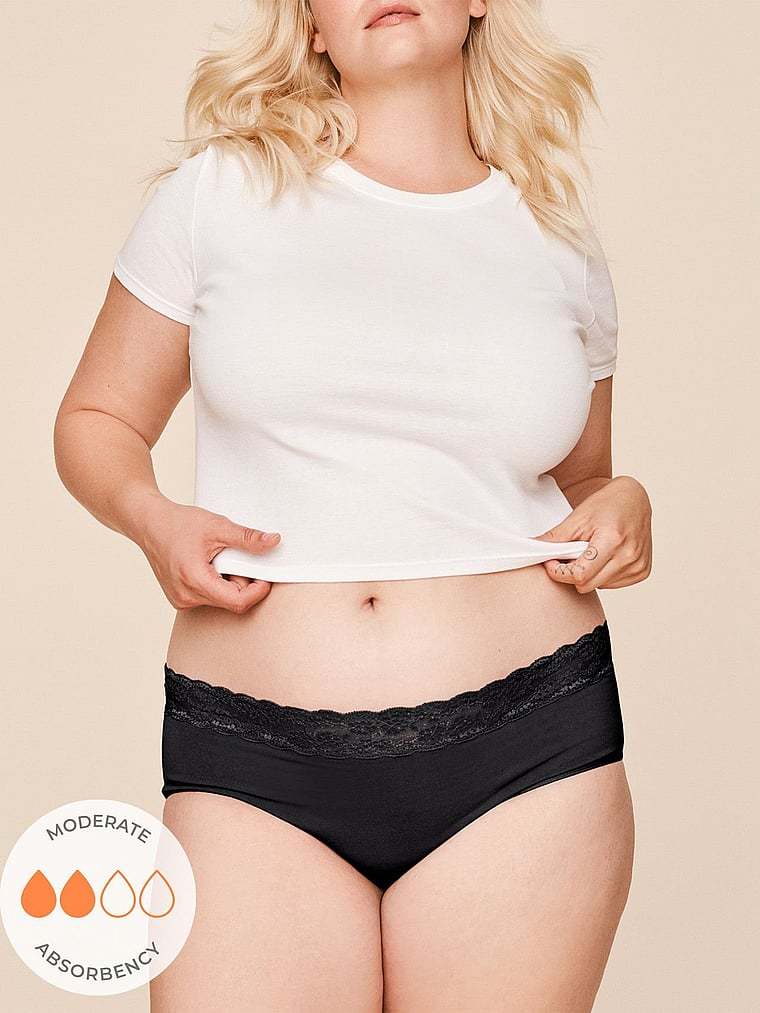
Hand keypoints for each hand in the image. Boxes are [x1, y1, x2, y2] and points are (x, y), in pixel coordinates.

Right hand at [137, 496, 281, 612]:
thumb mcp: (218, 526)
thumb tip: (274, 542)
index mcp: (194, 580)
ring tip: (218, 560)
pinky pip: (208, 598)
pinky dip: (215, 585)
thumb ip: (247, 537)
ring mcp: (180, 600)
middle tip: (236, 559)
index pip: (238, 602)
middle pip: (230, 601)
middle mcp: (185, 596)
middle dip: (242, 583)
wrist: (149, 523)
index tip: (265, 577)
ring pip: (220, 601)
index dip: (258, 591)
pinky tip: (208, 566)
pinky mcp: (179, 598)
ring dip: (228, 584)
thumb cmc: (178, 523)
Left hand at [534, 475, 652, 592]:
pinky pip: (613, 585)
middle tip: (567, 558)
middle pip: (587, 585)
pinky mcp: (643, 571)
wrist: (633, 498)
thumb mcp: (577, 518)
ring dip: (589, 575)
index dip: (559, 572)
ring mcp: (638, 565)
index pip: (579, 574)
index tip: (551, 562)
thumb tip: (531, 549)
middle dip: (571, 574)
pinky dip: (603, 575)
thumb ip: (555, 538)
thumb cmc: (606, 504)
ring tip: (589, 553)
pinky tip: (604, 557)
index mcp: (612, 540)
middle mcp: (629, 556)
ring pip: (599, 587)